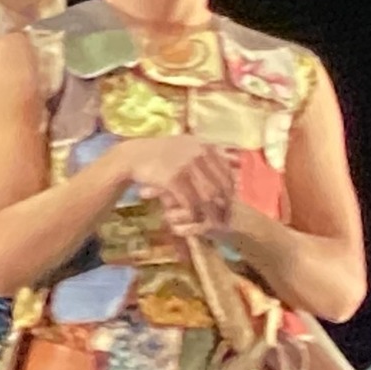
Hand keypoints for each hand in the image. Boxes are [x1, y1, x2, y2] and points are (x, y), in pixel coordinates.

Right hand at [109, 133, 238, 232]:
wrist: (132, 156)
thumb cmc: (160, 153)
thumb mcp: (187, 146)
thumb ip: (209, 153)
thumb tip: (238, 161)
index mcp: (205, 146)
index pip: (227, 172)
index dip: (231, 191)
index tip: (230, 204)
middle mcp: (198, 153)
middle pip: (220, 185)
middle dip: (224, 205)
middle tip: (226, 219)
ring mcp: (186, 165)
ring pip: (207, 195)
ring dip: (211, 212)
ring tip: (214, 223)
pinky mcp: (173, 178)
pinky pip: (189, 200)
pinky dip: (193, 212)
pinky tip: (193, 219)